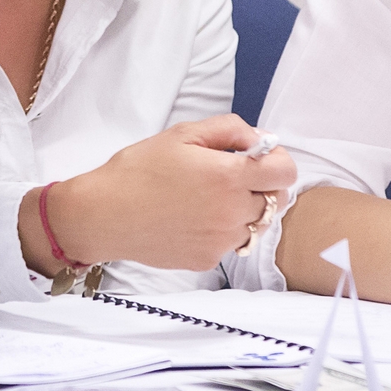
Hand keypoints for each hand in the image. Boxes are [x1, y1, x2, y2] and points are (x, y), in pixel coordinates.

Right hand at [26, 114, 298, 273]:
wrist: (104, 214)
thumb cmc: (139, 169)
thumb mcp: (183, 134)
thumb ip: (230, 130)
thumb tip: (262, 140)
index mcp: (228, 176)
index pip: (286, 172)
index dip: (276, 160)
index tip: (256, 157)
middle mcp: (232, 212)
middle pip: (277, 200)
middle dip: (262, 185)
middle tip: (231, 176)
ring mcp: (221, 241)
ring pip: (257, 224)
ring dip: (245, 210)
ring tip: (210, 198)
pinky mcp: (208, 260)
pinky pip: (231, 243)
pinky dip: (222, 230)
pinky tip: (193, 218)